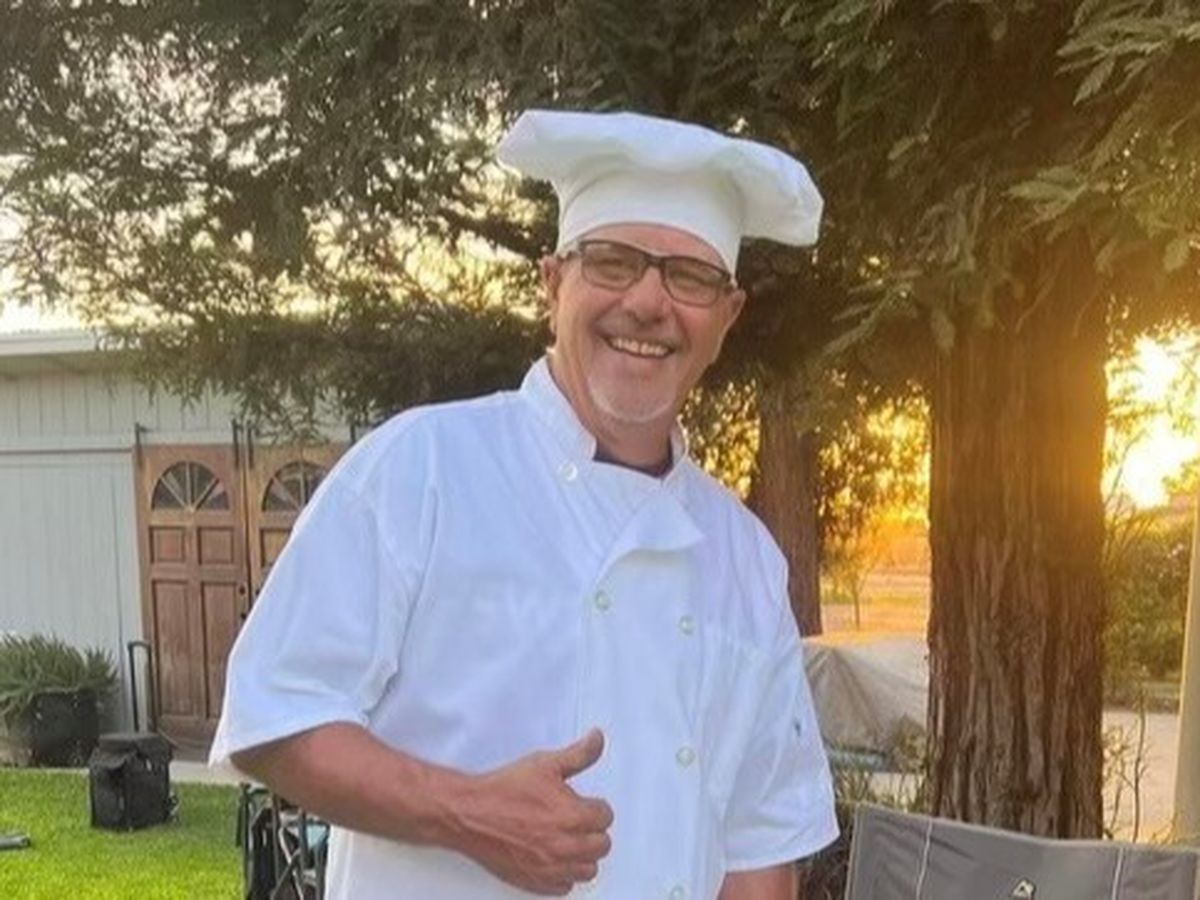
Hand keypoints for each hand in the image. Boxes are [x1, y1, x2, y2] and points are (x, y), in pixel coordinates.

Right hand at [453, 729, 613, 895]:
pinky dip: (563, 873)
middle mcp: (566, 846)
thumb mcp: (545, 764)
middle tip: (577, 820)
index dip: (596, 806)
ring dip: (583, 855)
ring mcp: (551, 868)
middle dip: (593, 830)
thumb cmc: (503, 790)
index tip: (585, 803)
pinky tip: (554, 857)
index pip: (606, 817)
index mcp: (573, 816)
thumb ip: (578, 754)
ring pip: (588, 869)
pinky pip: (565, 886)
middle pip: (602, 845)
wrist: (469, 814)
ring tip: (569, 839)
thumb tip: (597, 739)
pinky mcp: (536, 882)